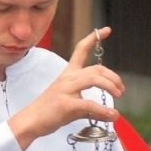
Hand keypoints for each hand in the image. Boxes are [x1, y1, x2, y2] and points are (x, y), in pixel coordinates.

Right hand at [9, 27, 124, 150]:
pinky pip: (89, 104)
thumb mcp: (70, 101)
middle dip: (112, 77)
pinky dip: (104, 111)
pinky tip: (112, 115)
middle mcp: (67, 78)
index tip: (106, 30)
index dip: (94, 38)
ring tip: (118, 96)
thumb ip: (89, 103)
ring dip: (110, 87)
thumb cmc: (49, 111)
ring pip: (94, 79)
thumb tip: (111, 113)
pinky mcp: (66, 104)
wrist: (30, 121)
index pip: (80, 50)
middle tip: (120, 89)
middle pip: (95, 68)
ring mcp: (65, 90)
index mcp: (67, 74)